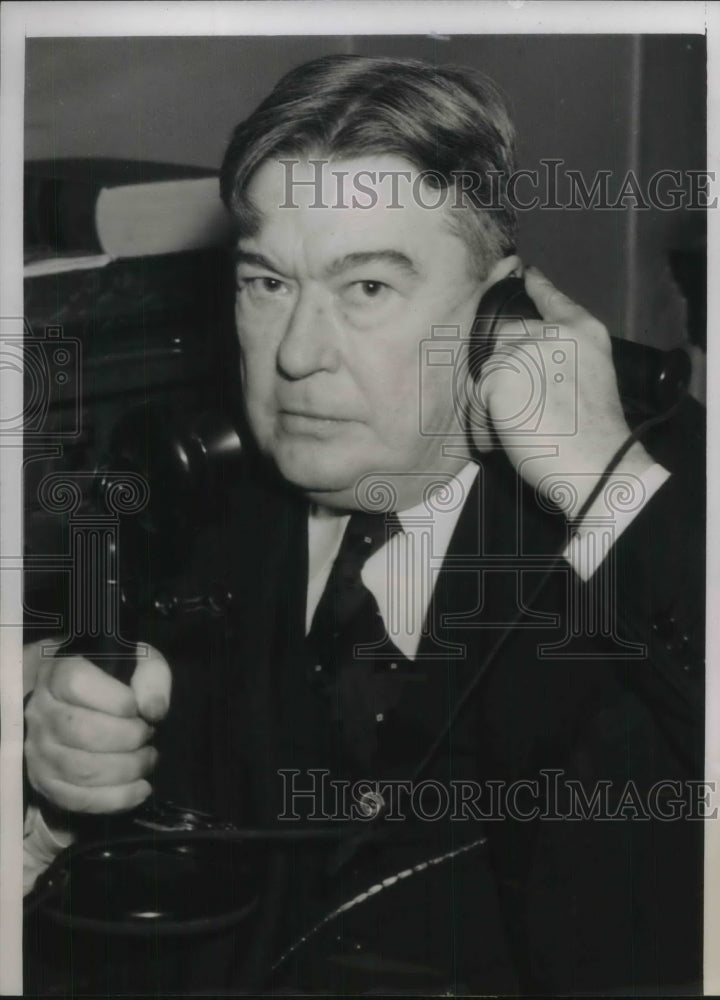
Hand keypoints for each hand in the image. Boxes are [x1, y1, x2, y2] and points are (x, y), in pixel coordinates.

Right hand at [24, 643, 171, 813]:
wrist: (89, 710)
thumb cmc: (117, 683)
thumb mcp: (139, 665)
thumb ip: (151, 677)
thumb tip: (153, 710)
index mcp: (58, 674)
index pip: (76, 683)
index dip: (115, 699)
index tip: (138, 708)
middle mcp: (40, 712)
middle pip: (82, 732)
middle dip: (128, 738)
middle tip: (149, 736)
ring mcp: (38, 751)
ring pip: (81, 770)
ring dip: (127, 770)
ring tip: (148, 760)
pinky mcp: (45, 783)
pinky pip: (78, 799)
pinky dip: (116, 799)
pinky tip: (141, 789)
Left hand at [470, 267, 654, 517]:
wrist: (598, 464)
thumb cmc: (595, 434)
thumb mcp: (589, 375)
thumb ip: (560, 352)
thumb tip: (521, 352)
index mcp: (582, 330)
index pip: (550, 296)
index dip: (534, 284)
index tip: (521, 270)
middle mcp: (553, 331)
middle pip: (504, 334)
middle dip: (504, 366)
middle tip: (524, 405)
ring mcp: (524, 350)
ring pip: (487, 366)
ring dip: (493, 395)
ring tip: (521, 423)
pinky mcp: (499, 376)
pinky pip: (476, 395)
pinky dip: (485, 418)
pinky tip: (509, 432)